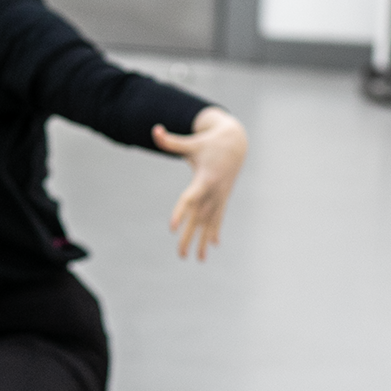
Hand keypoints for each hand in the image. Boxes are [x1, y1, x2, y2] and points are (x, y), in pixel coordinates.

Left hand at [153, 107, 247, 260]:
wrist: (235, 143)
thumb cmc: (208, 143)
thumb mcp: (190, 142)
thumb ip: (171, 141)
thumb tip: (155, 130)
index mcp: (205, 178)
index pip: (190, 199)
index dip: (180, 212)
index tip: (172, 228)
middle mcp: (214, 191)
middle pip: (198, 217)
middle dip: (189, 236)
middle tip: (180, 256)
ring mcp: (220, 196)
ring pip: (210, 222)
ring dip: (203, 240)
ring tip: (196, 260)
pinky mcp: (223, 197)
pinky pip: (219, 217)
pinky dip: (215, 231)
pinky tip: (212, 246)